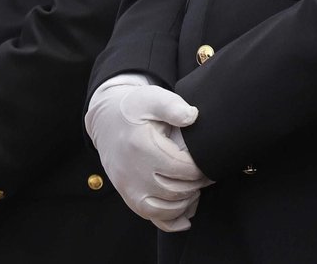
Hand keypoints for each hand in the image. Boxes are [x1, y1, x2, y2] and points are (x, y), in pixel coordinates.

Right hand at [86, 75, 211, 231]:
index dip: (201, 169)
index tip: (210, 162)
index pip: (181, 168)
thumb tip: (193, 116)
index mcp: (142, 147)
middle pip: (176, 190)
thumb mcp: (151, 98)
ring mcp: (128, 188)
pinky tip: (186, 213)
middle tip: (208, 175)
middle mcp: (132, 172)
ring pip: (164, 209)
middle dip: (197, 185)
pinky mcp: (128, 196)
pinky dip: (171, 220)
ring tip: (196, 187)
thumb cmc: (134, 108)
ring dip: (186, 202)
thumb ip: (173, 105)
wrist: (106, 121)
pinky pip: (151, 217)